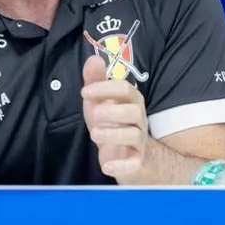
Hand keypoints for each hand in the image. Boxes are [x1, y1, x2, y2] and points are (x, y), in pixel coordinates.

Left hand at [81, 54, 148, 180]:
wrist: (125, 154)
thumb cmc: (111, 122)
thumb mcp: (99, 101)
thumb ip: (95, 81)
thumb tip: (93, 58)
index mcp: (131, 102)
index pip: (125, 89)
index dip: (106, 88)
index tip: (84, 92)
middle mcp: (139, 120)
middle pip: (136, 111)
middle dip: (114, 111)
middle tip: (95, 113)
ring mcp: (139, 141)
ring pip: (135, 136)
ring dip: (114, 134)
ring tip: (94, 134)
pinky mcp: (136, 161)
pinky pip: (134, 163)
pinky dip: (121, 165)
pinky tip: (106, 166)